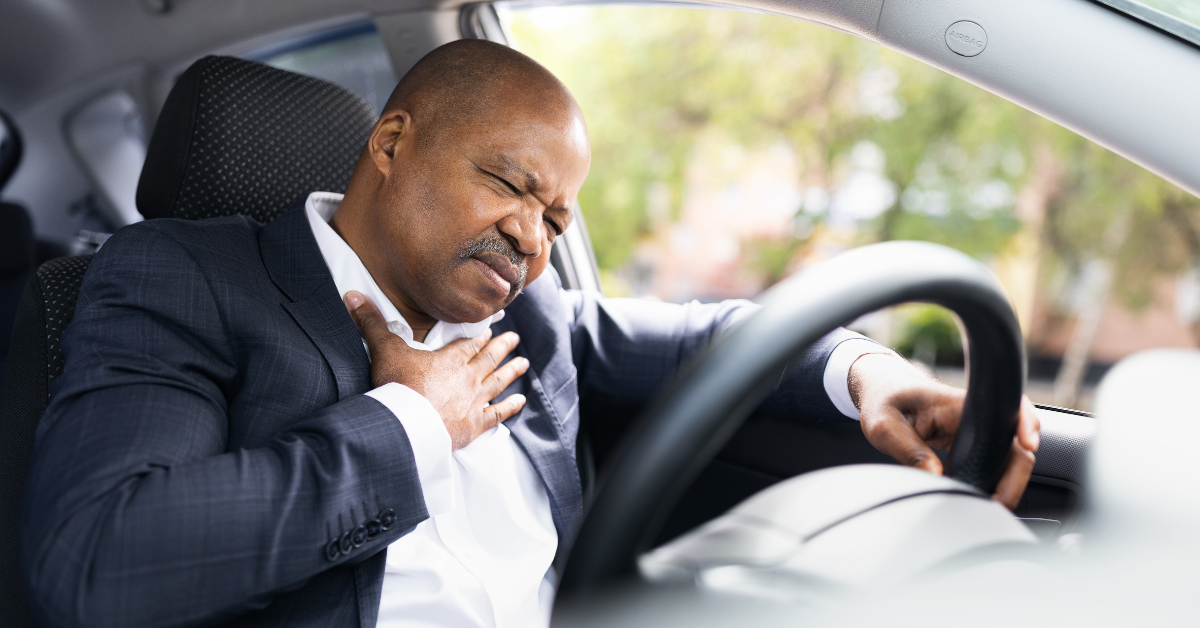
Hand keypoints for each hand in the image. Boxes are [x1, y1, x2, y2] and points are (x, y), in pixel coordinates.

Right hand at [344, 291, 528, 449]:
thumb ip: (371, 323)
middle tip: (515, 339)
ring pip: (498, 382)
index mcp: (450, 359)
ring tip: (524, 363)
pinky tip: (520, 402)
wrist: (407, 424)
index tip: (492, 327)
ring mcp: (474, 401)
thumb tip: (353, 295)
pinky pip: (497, 414)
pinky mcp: (474, 425)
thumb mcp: (384, 350)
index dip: (480, 334)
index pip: (469, 342)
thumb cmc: (397, 386)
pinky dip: (509, 408)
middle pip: (489, 359)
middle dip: (502, 347)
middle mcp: (467, 377)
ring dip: (511, 372)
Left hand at [849, 353, 1039, 509]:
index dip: (1025, 423)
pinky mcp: (971, 442)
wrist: (883, 392)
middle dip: (1015, 474)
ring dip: (1005, 480)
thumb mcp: (884, 426)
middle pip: (1015, 442)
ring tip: (990, 505)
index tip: (1029, 445)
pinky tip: (979, 496)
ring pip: (1007, 455)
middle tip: (1000, 502)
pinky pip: (993, 461)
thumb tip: (935, 477)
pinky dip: (991, 479)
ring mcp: (975, 429)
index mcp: (957, 402)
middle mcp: (974, 414)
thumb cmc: (884, 401)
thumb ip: (908, 450)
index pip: (1005, 406)